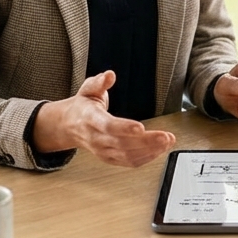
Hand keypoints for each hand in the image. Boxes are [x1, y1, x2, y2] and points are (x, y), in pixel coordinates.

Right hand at [33, 70, 176, 167]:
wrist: (69, 126)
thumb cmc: (82, 106)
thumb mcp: (88, 89)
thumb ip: (99, 82)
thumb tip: (109, 75)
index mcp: (90, 119)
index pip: (107, 126)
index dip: (123, 128)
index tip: (140, 127)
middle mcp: (96, 138)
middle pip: (122, 143)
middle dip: (146, 141)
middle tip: (165, 137)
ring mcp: (102, 150)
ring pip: (127, 155)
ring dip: (150, 150)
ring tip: (168, 141)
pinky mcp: (110, 158)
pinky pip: (128, 162)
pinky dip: (146, 158)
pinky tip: (159, 150)